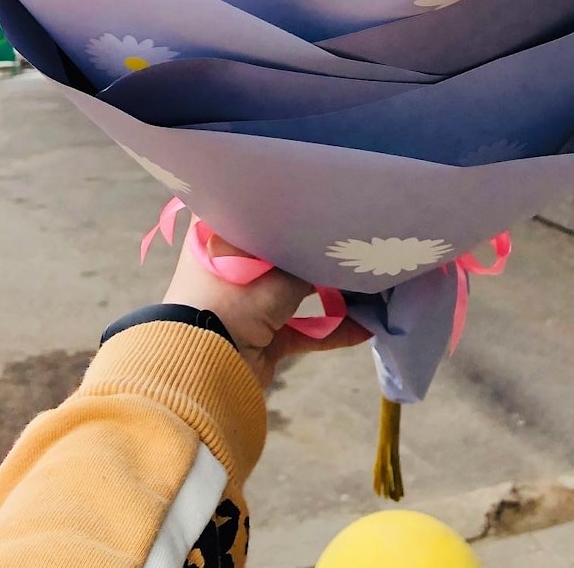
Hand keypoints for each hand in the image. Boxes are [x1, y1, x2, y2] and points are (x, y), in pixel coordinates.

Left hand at [162, 226, 366, 386]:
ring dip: (332, 294)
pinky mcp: (263, 337)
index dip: (293, 208)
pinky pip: (303, 329)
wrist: (203, 371)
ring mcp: (248, 303)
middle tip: (359, 245)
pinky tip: (365, 328)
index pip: (260, 211)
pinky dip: (331, 330)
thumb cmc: (232, 303)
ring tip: (370, 285)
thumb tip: (340, 254)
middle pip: (284, 253)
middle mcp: (233, 266)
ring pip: (297, 293)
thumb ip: (309, 263)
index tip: (328, 203)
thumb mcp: (277, 276)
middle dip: (319, 255)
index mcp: (221, 237)